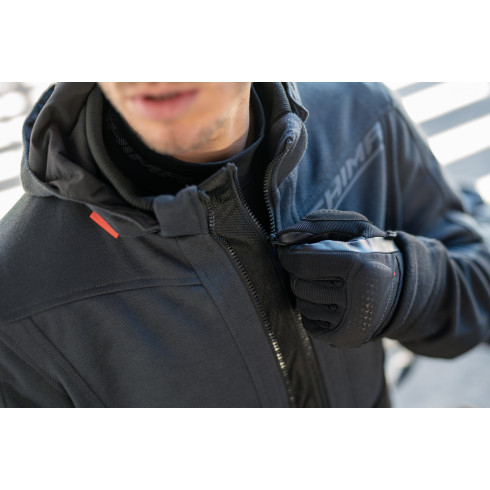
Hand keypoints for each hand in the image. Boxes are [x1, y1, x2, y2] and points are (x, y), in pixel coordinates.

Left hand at [276, 210, 402, 346]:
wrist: (403, 288)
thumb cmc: (371, 250)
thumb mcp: (354, 227)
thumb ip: (317, 223)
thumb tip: (281, 237)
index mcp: (359, 265)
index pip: (301, 262)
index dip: (290, 254)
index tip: (294, 250)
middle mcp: (357, 297)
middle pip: (298, 284)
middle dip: (300, 273)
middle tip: (317, 267)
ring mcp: (351, 322)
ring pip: (301, 304)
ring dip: (306, 291)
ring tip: (327, 283)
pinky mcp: (345, 338)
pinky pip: (308, 322)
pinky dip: (313, 310)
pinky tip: (331, 300)